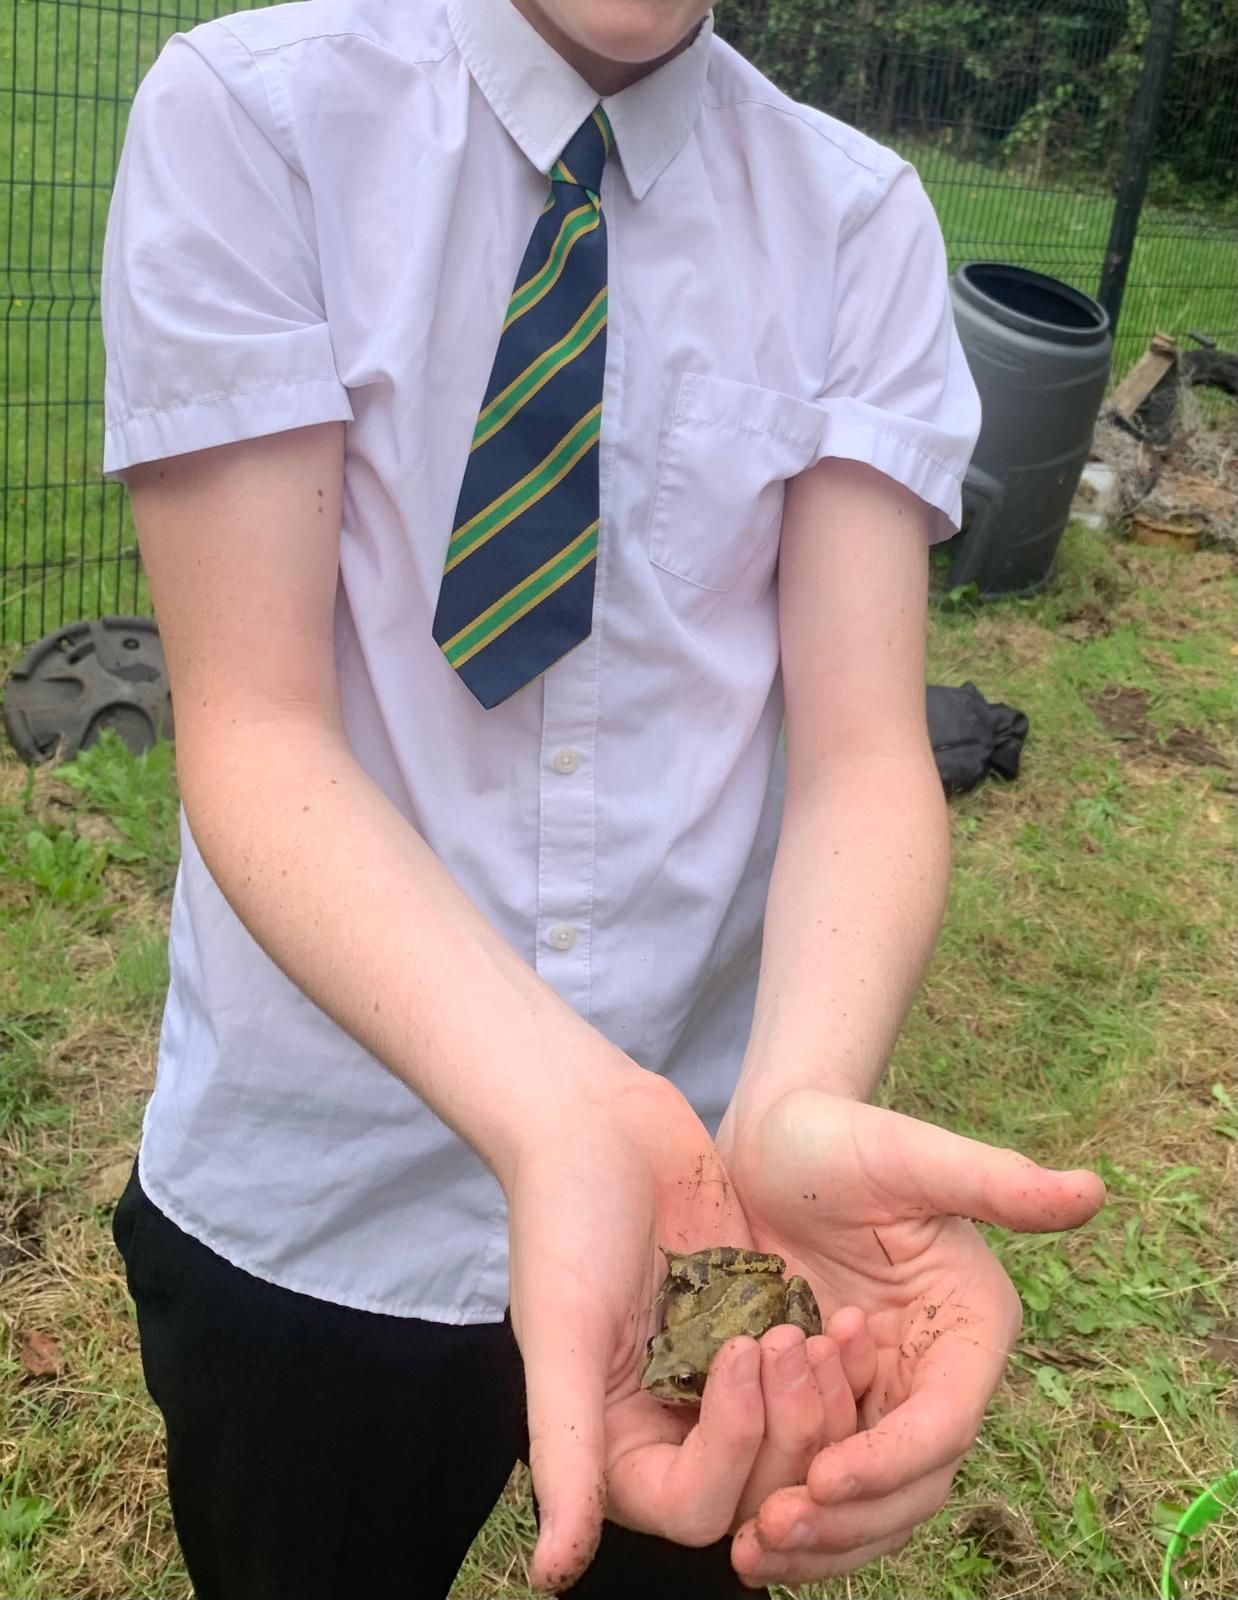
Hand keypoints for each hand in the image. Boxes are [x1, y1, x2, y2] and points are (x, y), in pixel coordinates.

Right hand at [502, 1067, 788, 1588]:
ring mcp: (719, 1382)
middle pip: (758, 1487)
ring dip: (819, 1400)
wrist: (598, 1121)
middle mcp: (669, 1425)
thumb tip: (551, 1577)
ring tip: (823, 1326)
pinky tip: (845, 1321)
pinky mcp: (757, 1331)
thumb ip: (563, 1452)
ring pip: (797, 1442)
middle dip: (787, 1426)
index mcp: (615, 1442)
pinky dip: (834, 1365)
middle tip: (789, 1337)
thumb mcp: (563, 1334)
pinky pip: (812, 1382)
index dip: (733, 1452)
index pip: (696, 1508)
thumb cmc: (564, 1219)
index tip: (742, 1356)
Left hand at [717, 1088, 1105, 1587]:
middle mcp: (932, 1373)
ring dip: (822, 1534)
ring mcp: (878, 1395)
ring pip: (872, 1501)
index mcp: (968, 1328)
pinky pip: (824, 1483)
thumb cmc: (839, 1135)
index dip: (891, 1458)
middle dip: (852, 1517)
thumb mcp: (910, 1154)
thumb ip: (994, 1182)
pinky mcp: (827, 1404)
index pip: (944, 1420)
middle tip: (773, 1527)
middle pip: (913, 1484)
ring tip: (751, 1545)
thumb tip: (1089, 1191)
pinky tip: (738, 1529)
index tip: (825, 1475)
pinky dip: (792, 1513)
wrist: (770, 1138)